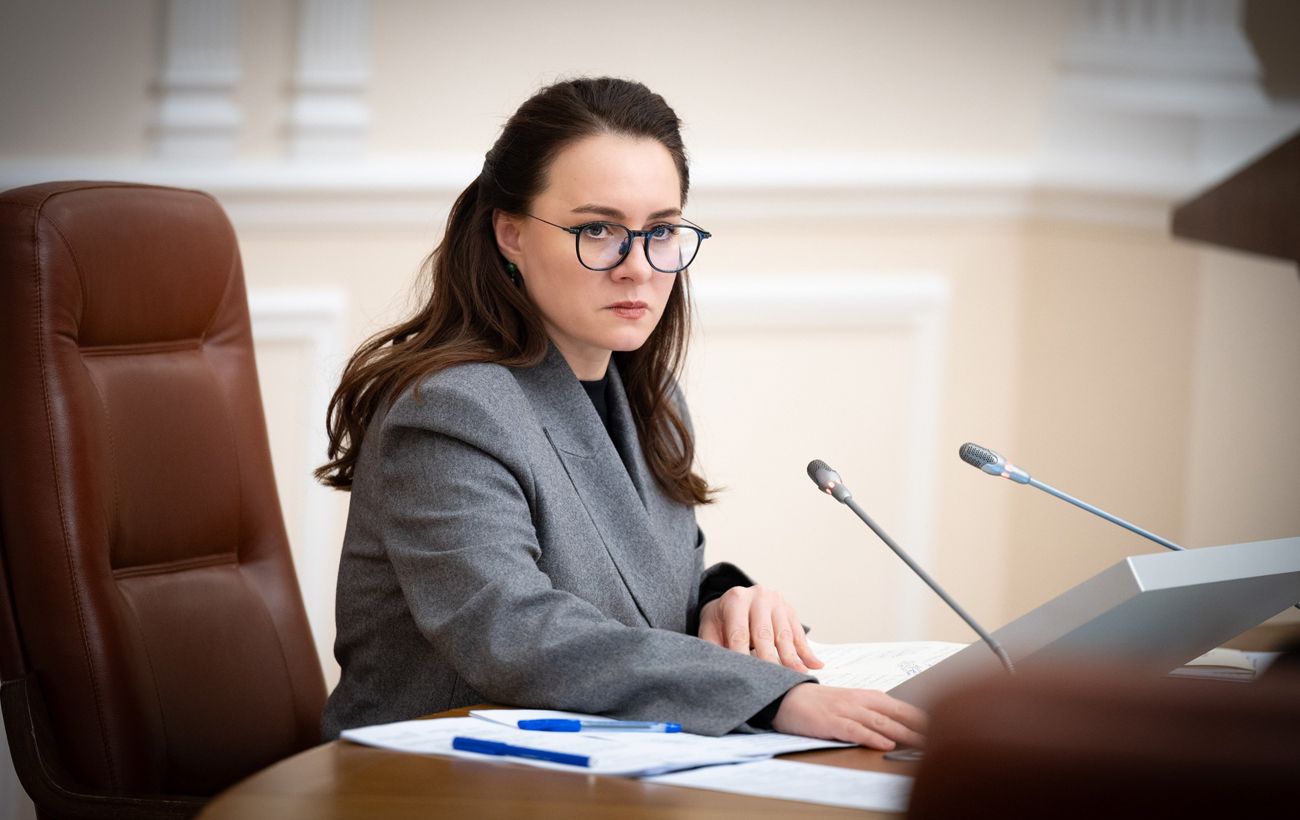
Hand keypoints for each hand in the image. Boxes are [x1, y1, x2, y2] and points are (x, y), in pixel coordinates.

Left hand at [698, 585, 822, 673]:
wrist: (734, 600)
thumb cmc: (721, 620)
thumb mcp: (709, 629)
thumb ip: (712, 646)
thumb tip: (718, 668)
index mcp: (735, 599)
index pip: (739, 633)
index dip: (742, 657)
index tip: (746, 677)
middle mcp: (759, 596)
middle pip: (765, 634)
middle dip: (770, 661)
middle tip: (774, 682)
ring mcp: (777, 602)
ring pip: (784, 635)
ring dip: (792, 659)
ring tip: (798, 677)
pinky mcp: (790, 610)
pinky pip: (799, 635)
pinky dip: (806, 652)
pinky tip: (815, 665)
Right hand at [772, 683, 926, 750]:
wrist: (788, 698)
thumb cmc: (820, 703)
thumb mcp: (850, 704)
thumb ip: (872, 714)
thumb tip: (897, 729)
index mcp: (867, 696)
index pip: (901, 708)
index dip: (922, 719)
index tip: (942, 728)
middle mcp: (860, 701)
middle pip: (897, 715)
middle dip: (919, 728)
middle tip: (940, 739)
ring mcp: (846, 710)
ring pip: (881, 723)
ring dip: (903, 734)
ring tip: (921, 745)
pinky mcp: (832, 722)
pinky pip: (856, 730)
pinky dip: (872, 737)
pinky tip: (885, 744)